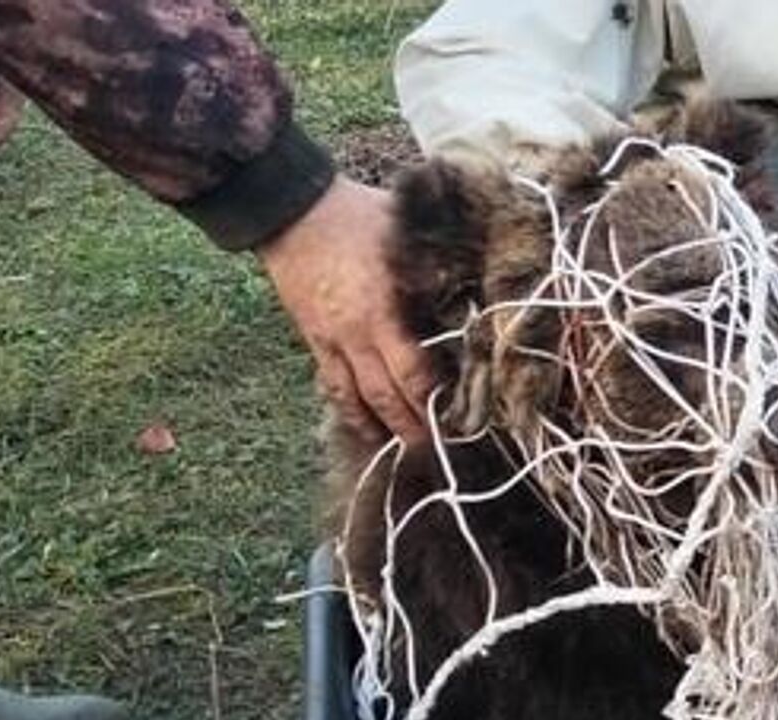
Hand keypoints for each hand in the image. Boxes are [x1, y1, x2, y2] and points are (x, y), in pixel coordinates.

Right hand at [259, 177, 434, 442]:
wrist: (292, 209)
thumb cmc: (361, 216)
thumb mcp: (408, 235)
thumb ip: (444, 266)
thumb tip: (485, 290)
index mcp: (385, 311)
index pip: (414, 373)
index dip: (435, 403)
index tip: (460, 423)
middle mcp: (357, 333)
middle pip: (386, 397)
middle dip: (411, 429)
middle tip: (436, 453)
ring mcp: (331, 339)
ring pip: (355, 399)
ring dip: (378, 429)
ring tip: (399, 453)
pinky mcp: (312, 338)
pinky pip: (331, 385)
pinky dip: (349, 409)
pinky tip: (364, 426)